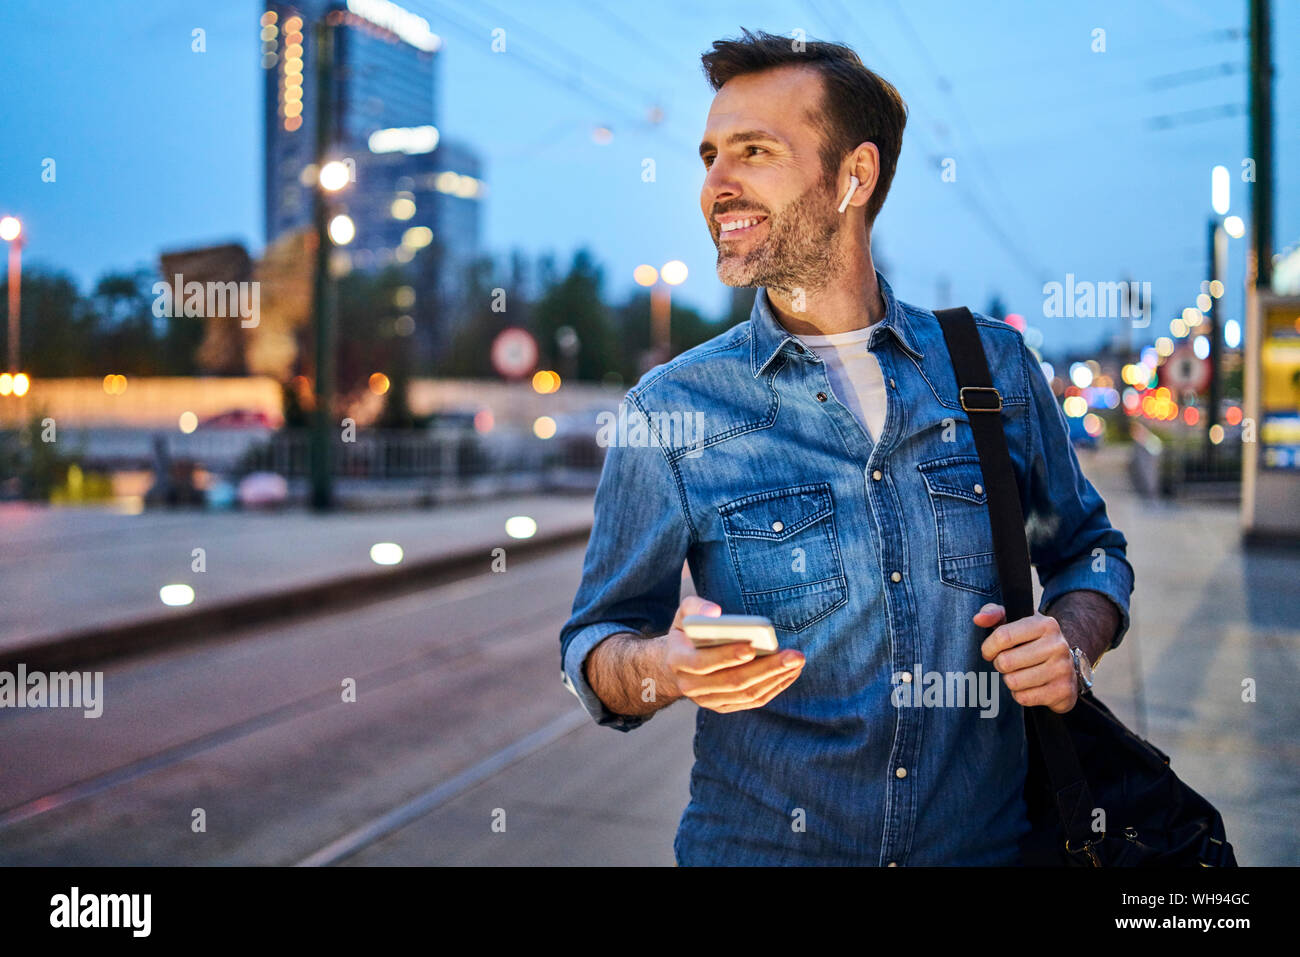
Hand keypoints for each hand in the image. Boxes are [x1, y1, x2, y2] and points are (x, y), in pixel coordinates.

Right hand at [662, 596, 805, 713]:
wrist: (674, 666)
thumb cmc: (686, 633)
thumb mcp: (683, 614)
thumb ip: (695, 607)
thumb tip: (716, 613)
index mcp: (678, 661)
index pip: (702, 663)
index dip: (726, 656)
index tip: (752, 647)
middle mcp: (691, 686)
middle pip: (732, 681)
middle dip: (766, 668)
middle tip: (794, 655)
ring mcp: (708, 700)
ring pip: (745, 694)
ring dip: (775, 679)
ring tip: (796, 662)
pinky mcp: (723, 706)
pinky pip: (752, 701)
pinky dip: (773, 687)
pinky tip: (789, 673)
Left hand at [974, 603, 1077, 713]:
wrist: (1066, 668)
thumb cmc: (1032, 642)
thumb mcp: (1016, 621)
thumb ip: (994, 613)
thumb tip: (979, 619)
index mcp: (1045, 624)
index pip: (1003, 636)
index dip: (988, 647)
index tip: (989, 651)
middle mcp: (1057, 645)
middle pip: (1006, 661)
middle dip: (1000, 665)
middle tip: (1007, 663)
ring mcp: (1062, 669)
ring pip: (1013, 681)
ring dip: (1010, 680)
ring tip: (1019, 673)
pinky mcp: (1063, 691)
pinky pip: (1024, 697)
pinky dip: (1020, 694)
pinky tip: (1029, 686)